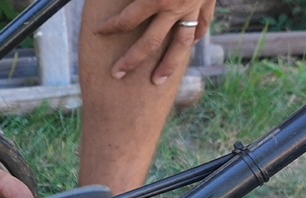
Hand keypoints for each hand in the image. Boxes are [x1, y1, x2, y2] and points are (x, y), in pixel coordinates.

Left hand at [94, 0, 215, 84]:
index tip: (96, 33)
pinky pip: (202, 23)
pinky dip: (197, 34)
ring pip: (180, 44)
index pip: (127, 19)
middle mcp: (174, 8)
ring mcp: (194, 7)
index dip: (109, 27)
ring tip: (157, 81)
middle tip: (116, 74)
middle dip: (131, 60)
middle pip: (150, 42)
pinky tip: (192, 44)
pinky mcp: (209, 1)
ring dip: (168, 65)